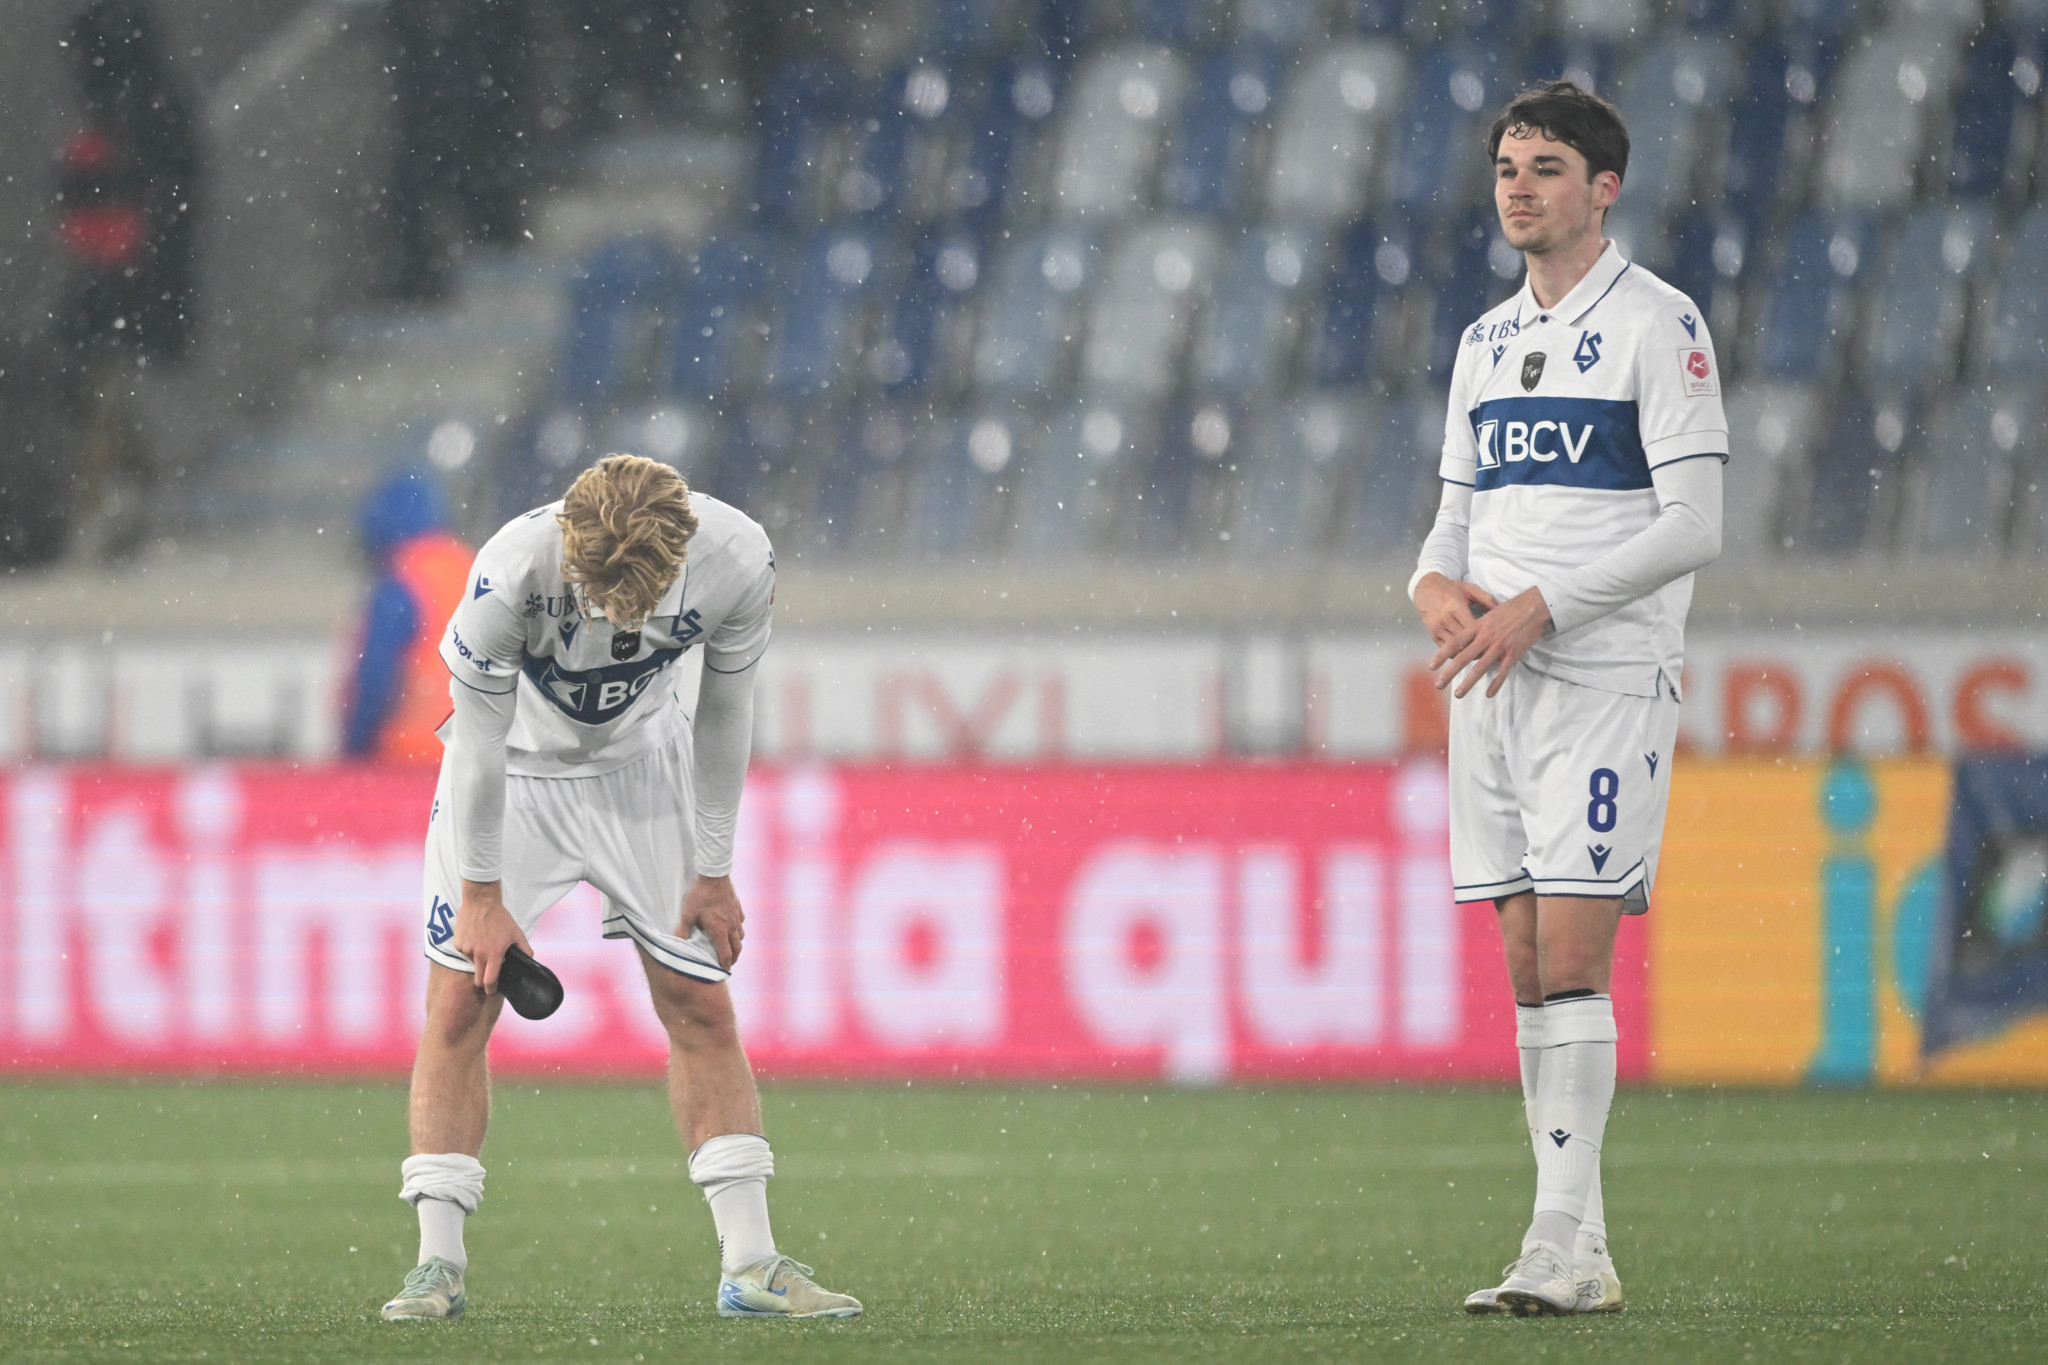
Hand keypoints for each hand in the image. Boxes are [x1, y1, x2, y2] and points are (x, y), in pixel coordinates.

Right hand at [452, 878, 531, 995]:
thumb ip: (525, 949)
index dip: (492, 989)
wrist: (481, 901)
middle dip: (483, 981)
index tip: (493, 991)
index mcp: (494, 954)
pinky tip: (475, 937)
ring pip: (472, 963)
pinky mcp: (458, 943)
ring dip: (478, 960)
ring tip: (484, 944)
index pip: (490, 980)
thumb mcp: (516, 933)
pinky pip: (464, 952)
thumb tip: (530, 961)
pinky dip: (470, 949)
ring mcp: (466, 949)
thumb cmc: (500, 918)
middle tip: (489, 977)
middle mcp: (479, 954)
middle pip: (478, 978)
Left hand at [679, 875, 744, 969]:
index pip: (725, 954)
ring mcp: (736, 916)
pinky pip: (741, 922)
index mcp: (720, 931)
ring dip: (737, 945)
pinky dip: (738, 929)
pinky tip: (734, 927)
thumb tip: (678, 944)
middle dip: (733, 958)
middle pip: (737, 948)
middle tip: (728, 964)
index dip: (724, 965)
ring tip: (732, 948)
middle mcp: (731, 926)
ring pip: (741, 936)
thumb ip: (684, 931)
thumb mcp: (688, 914)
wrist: (715, 875)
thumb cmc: (700, 895)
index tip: (723, 971)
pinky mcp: (738, 907)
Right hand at [1413, 572, 1498, 649]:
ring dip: (1467, 653)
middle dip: (1478, 649)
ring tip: (1481, 657)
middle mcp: (1445, 619)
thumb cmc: (1450, 588)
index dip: (1485, 636)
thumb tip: (1501, 609)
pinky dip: (1456, 653)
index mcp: (1456, 607)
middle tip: (1492, 655)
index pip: (1473, 627)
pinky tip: (1466, 653)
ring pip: (1454, 648)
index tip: (1496, 641)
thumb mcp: (1469, 588)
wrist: (1425, 588)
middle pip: (1464, 640)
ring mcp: (1437, 628)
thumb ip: (1485, 598)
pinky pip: (1445, 650)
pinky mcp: (1432, 634)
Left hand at [1428, 585, 1552, 698]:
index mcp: (1477, 627)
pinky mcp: (1513, 653)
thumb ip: (1477, 628)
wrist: (1533, 607)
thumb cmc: (1510, 609)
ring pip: (1480, 668)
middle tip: (1438, 685)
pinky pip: (1502, 672)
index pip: (1454, 643)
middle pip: (1463, 658)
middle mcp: (1485, 638)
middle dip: (1449, 673)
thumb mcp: (1488, 614)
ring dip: (1468, 683)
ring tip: (1459, 694)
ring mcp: (1499, 646)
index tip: (1431, 667)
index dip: (1441, 655)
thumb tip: (1466, 641)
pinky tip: (1489, 694)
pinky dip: (1495, 684)